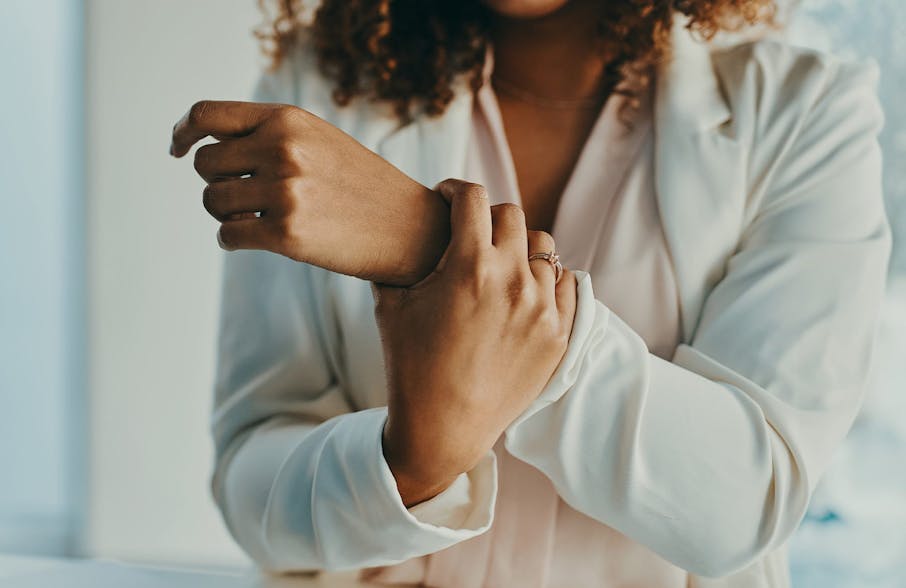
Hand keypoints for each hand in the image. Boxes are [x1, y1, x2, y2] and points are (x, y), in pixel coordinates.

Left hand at [170, 100, 449, 284]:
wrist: (409, 227)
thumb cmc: (360, 185)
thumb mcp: (318, 140)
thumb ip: (268, 134)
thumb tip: (204, 147)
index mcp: (288, 119)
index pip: (207, 116)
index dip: (183, 133)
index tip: (178, 149)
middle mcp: (282, 149)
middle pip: (204, 164)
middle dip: (216, 183)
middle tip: (244, 197)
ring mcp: (285, 191)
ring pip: (212, 202)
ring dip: (226, 214)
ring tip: (258, 218)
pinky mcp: (286, 234)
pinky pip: (227, 235)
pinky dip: (233, 240)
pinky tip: (258, 239)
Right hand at [372, 179, 576, 506]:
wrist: (444, 428)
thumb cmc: (409, 367)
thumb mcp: (390, 306)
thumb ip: (399, 260)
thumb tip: (400, 233)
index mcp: (470, 266)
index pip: (472, 197)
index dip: (454, 190)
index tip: (446, 198)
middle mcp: (514, 280)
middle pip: (511, 215)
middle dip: (487, 217)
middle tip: (472, 233)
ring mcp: (543, 308)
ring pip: (543, 248)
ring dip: (519, 247)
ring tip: (500, 265)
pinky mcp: (559, 334)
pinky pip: (566, 283)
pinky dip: (547, 279)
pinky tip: (525, 289)